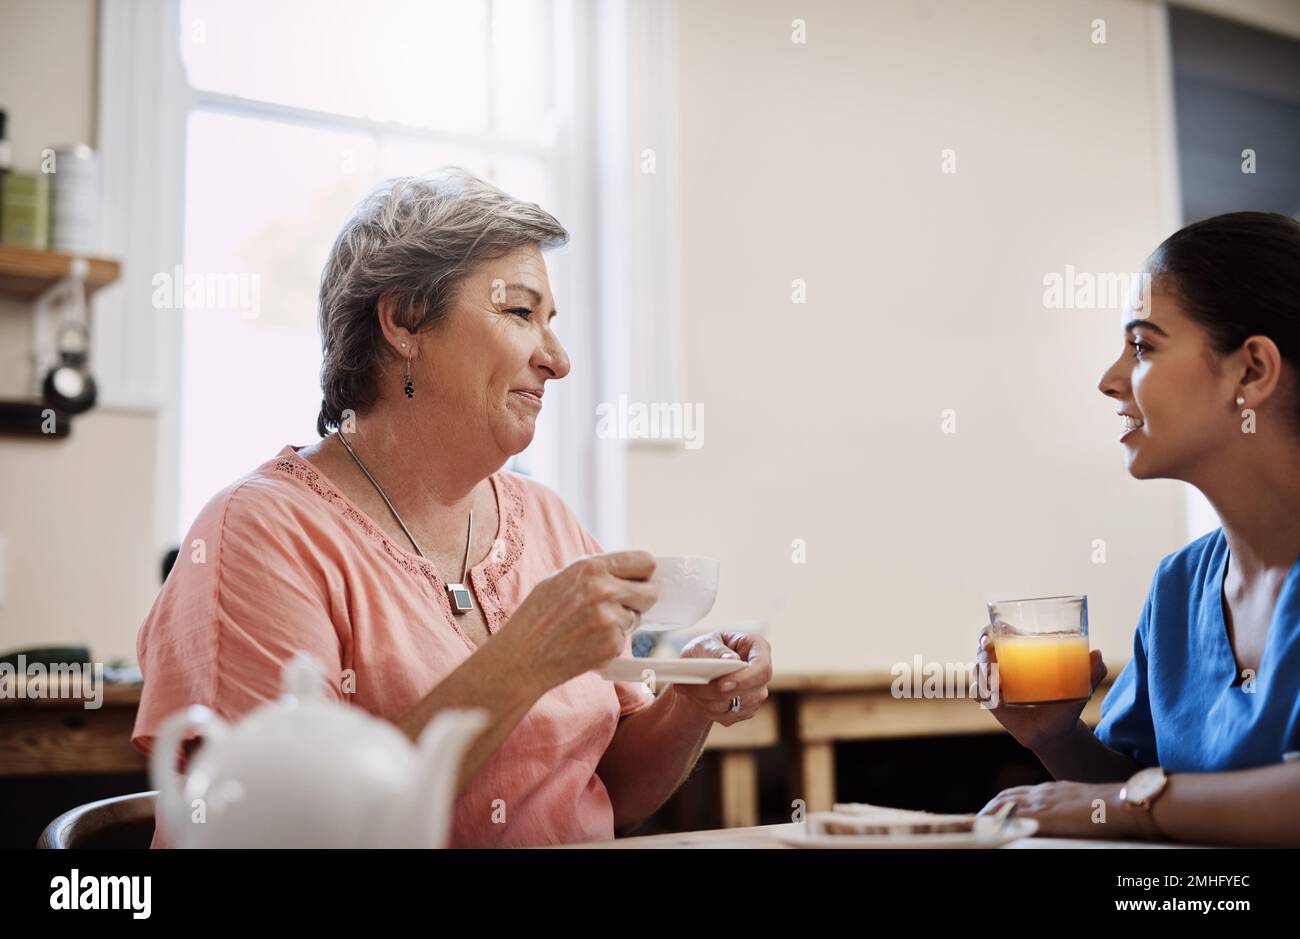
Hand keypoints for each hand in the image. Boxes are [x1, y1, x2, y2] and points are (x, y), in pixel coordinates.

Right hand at [502, 552, 656, 693]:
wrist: (522, 656)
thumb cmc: (537, 616)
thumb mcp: (561, 579)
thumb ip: (595, 572)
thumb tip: (626, 571)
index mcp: (592, 567)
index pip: (645, 561)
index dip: (644, 574)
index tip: (638, 582)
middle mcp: (604, 589)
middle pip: (651, 592)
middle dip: (640, 601)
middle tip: (621, 607)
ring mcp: (609, 618)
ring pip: (636, 618)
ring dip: (621, 623)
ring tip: (590, 628)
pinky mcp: (611, 644)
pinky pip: (624, 639)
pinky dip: (610, 642)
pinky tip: (587, 643)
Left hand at [668, 631, 771, 726]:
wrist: (698, 671)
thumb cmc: (705, 650)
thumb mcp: (704, 643)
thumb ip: (716, 650)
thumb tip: (732, 660)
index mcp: (757, 648)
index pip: (762, 667)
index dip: (745, 678)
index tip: (722, 684)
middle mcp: (761, 673)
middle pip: (750, 691)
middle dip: (718, 692)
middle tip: (692, 685)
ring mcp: (756, 694)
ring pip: (736, 706)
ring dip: (708, 700)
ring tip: (688, 688)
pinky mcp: (746, 710)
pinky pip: (728, 717)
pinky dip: (708, 710)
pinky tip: (697, 698)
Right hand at [974, 625, 1106, 750]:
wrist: (1055, 732)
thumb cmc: (1065, 703)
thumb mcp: (1081, 688)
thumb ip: (1092, 672)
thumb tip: (1096, 654)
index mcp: (1019, 653)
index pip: (996, 634)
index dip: (988, 631)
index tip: (992, 635)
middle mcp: (1002, 665)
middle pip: (982, 650)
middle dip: (983, 650)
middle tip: (994, 658)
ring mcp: (994, 684)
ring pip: (978, 670)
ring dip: (983, 673)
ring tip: (998, 683)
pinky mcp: (991, 702)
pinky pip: (978, 693)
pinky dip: (982, 693)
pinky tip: (998, 699)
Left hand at [978, 781, 1134, 838]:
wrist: (1120, 803)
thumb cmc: (1110, 806)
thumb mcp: (1082, 803)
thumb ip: (1067, 808)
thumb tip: (1064, 818)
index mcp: (1052, 790)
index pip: (1018, 792)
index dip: (1003, 801)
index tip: (992, 810)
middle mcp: (1042, 792)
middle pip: (1006, 796)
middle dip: (990, 807)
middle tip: (977, 819)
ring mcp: (1042, 802)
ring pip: (1004, 804)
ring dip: (988, 814)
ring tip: (976, 825)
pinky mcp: (1044, 816)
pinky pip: (1013, 818)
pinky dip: (999, 822)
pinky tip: (990, 829)